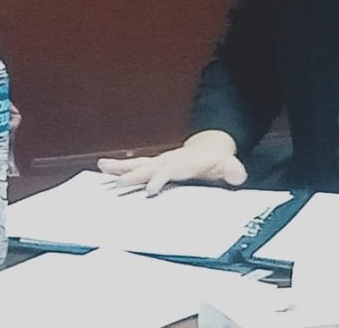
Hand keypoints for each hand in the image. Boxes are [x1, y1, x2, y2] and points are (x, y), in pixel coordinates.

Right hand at [97, 130, 247, 195]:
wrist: (210, 149)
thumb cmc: (217, 159)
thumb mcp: (229, 164)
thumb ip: (233, 170)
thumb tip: (236, 176)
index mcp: (184, 163)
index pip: (170, 171)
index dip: (160, 179)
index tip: (150, 190)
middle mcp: (169, 160)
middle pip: (149, 167)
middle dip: (134, 175)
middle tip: (118, 184)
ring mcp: (160, 161)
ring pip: (138, 164)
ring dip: (120, 167)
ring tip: (102, 167)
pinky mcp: (155, 164)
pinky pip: (135, 165)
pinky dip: (119, 166)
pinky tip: (104, 169)